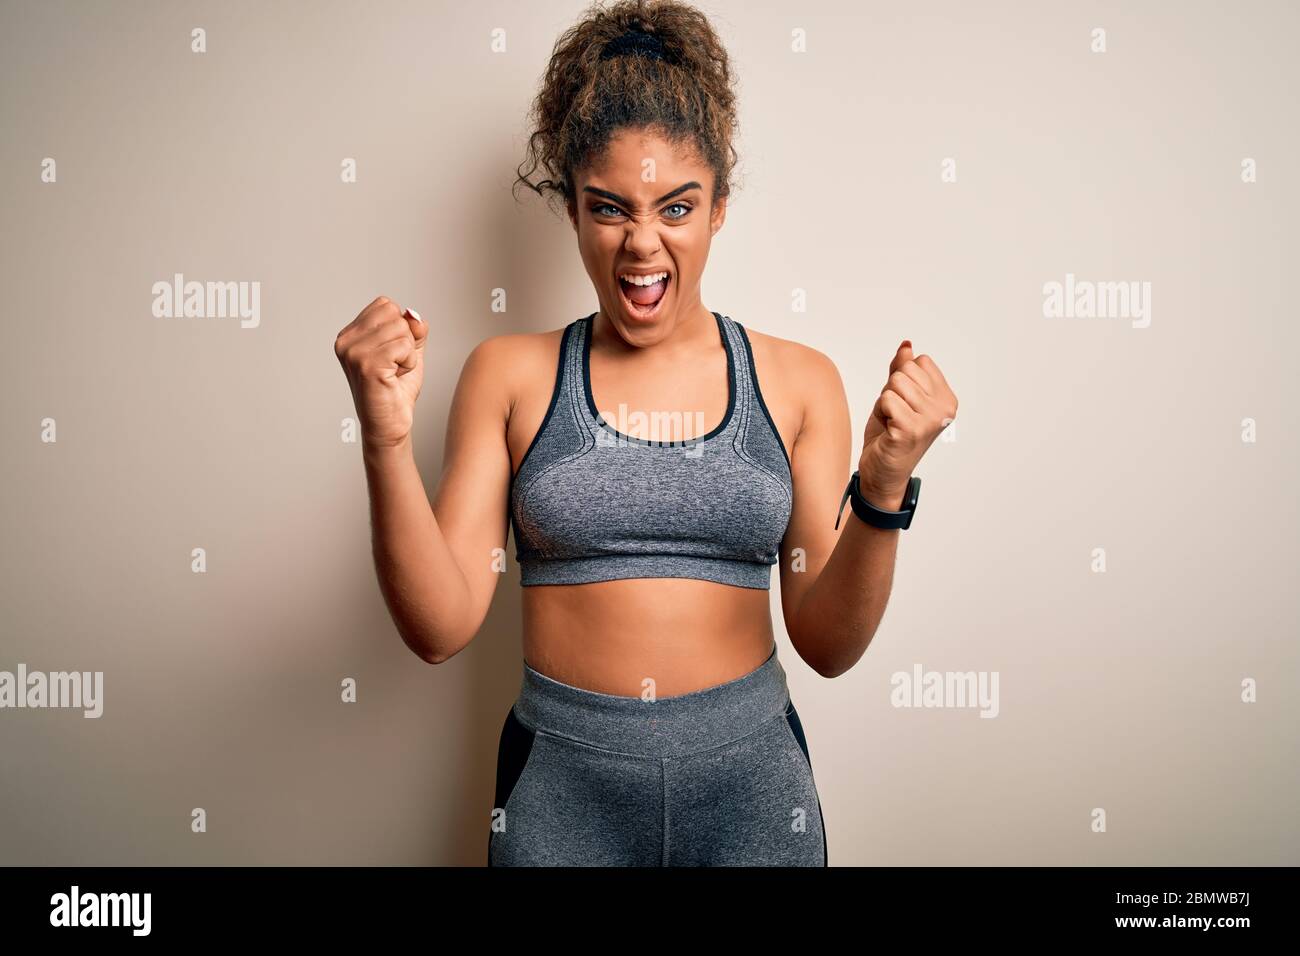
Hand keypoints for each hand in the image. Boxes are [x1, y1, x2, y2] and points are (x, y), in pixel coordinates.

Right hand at [333, 296, 427, 449]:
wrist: (389, 424)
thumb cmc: (396, 390)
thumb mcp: (408, 351)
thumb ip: (413, 329)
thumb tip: (413, 314)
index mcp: (350, 334)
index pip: (385, 305)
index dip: (400, 327)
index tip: (392, 354)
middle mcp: (346, 341)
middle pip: (394, 313)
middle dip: (405, 339)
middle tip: (394, 365)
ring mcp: (353, 352)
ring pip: (401, 329)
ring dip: (407, 353)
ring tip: (394, 372)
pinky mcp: (366, 365)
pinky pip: (404, 346)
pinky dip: (409, 362)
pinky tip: (395, 377)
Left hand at [858, 340, 957, 509]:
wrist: (882, 473)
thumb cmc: (890, 435)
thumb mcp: (897, 396)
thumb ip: (902, 371)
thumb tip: (907, 345)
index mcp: (947, 398)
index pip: (920, 362)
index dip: (903, 379)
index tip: (905, 404)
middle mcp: (945, 408)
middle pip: (906, 370)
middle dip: (892, 390)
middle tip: (895, 415)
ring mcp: (930, 419)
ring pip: (894, 383)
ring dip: (885, 403)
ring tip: (891, 423)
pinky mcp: (912, 429)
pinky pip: (887, 399)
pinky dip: (881, 412)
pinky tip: (888, 430)